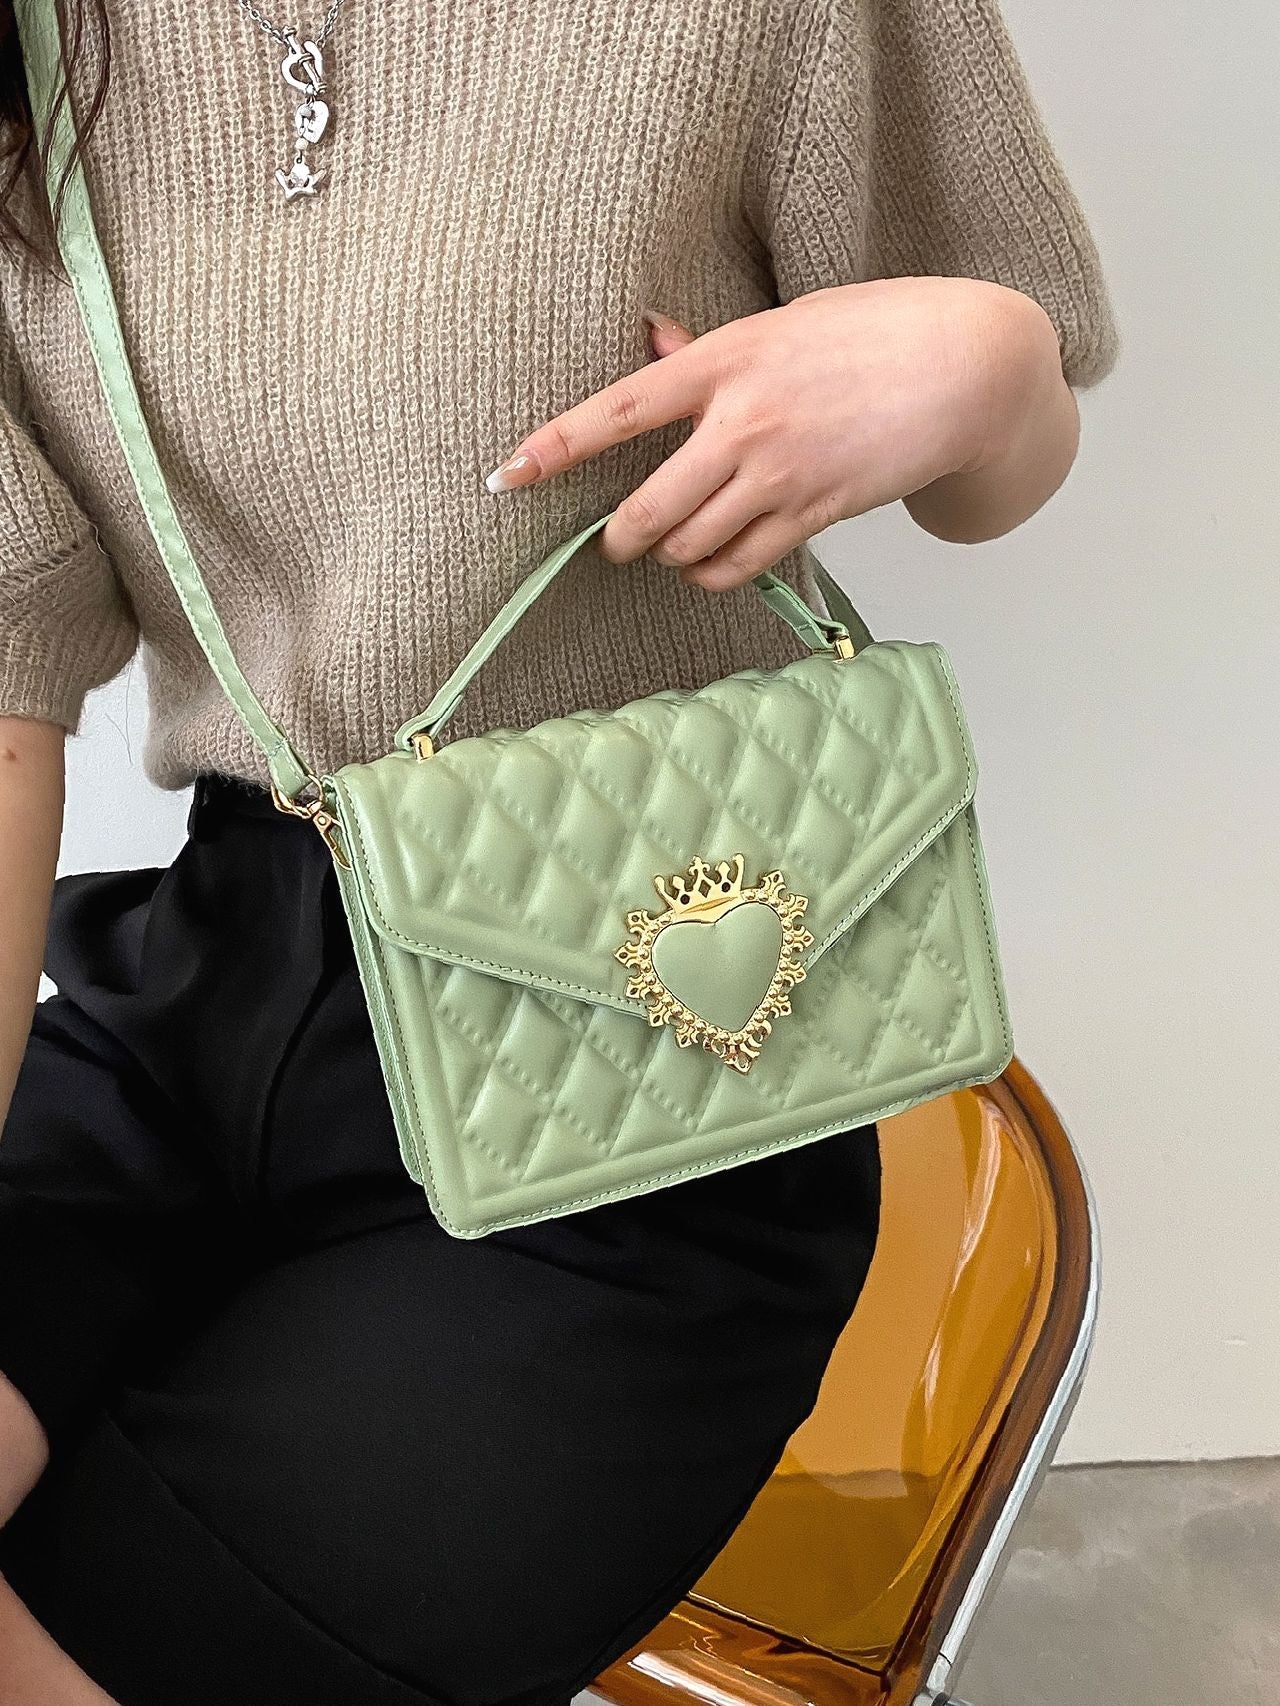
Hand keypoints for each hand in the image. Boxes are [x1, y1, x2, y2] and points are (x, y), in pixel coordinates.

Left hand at [483, 277, 1075, 587]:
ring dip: (672, 556)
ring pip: (690, 545)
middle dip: (621, 537)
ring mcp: (781, 474)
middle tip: (617, 542)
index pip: (620, 409)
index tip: (509, 472)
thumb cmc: (874, 331)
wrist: (966, 368)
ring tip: (676, 547)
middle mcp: (745, 422)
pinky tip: (715, 565)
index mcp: (728, 360)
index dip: (557, 445)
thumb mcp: (787, 321)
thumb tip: (651, 346)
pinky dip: (715, 574)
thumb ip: (712, 347)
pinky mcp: (816, 512)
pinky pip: (740, 565)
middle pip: (648, 507)